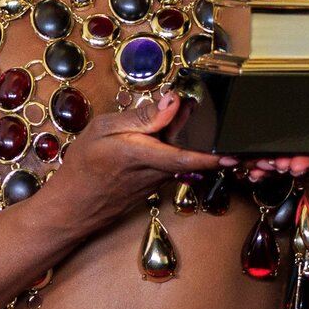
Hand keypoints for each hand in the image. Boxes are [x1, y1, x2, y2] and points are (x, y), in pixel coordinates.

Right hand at [45, 91, 228, 227]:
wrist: (72, 206)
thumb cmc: (83, 166)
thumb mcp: (103, 130)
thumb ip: (140, 117)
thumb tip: (172, 102)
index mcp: (143, 155)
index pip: (186, 156)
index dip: (213, 155)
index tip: (236, 153)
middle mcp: (157, 172)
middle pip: (193, 154)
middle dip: (213, 140)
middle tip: (228, 123)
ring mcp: (158, 181)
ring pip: (185, 159)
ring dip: (197, 142)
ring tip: (200, 117)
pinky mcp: (155, 185)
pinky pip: (175, 164)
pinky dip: (182, 148)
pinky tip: (176, 131)